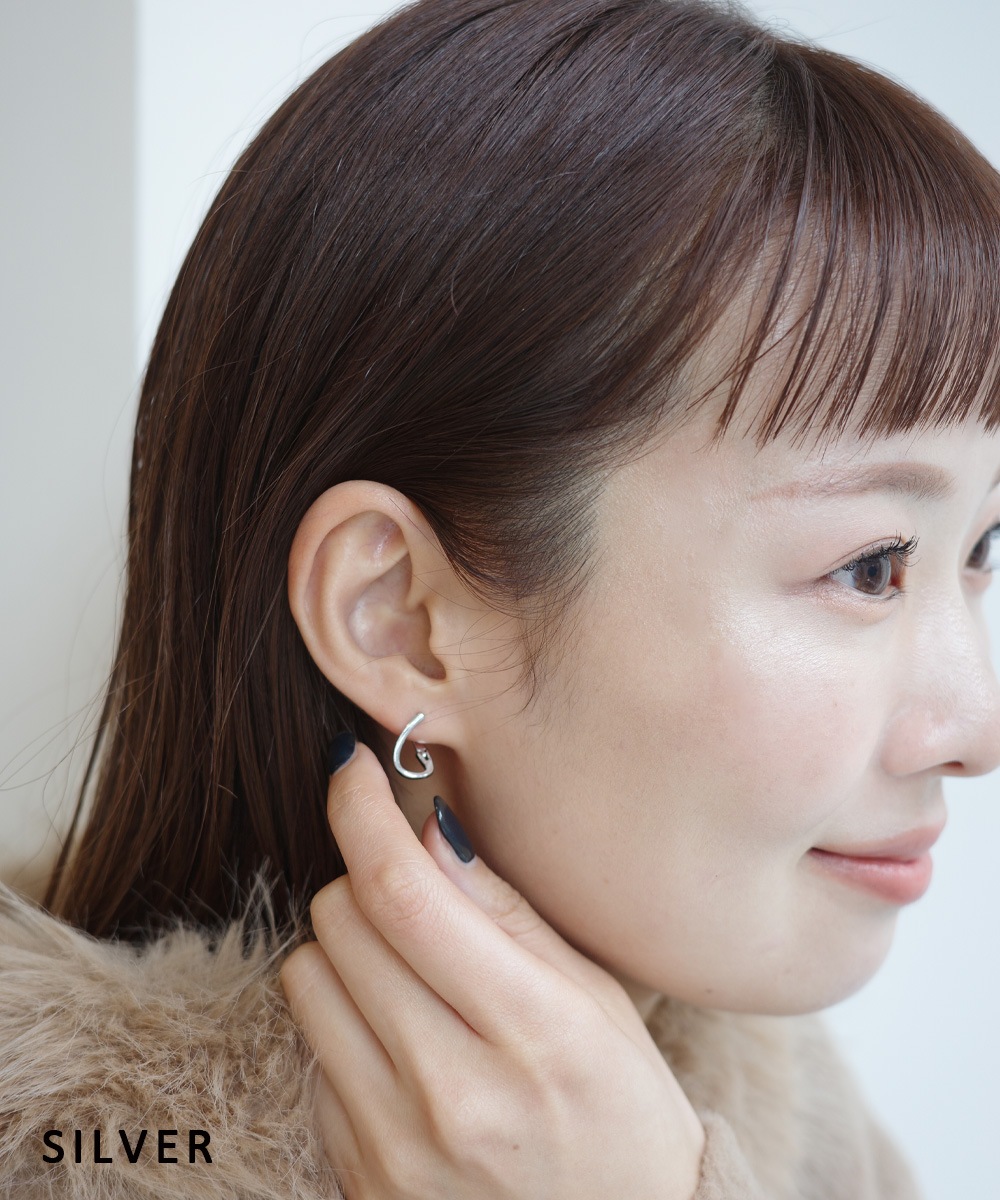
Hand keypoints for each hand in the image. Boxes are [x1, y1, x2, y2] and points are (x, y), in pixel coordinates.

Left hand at [279, 737, 705, 1199]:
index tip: (351, 767)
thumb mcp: (596, 999)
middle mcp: (452, 1090)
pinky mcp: (357, 1172)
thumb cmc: (622, 1110)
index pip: (406, 893)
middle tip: (418, 897)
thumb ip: (507, 911)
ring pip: (306, 976)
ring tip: (411, 976)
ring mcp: (395, 1142)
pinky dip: (344, 1022)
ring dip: (346, 951)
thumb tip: (427, 824)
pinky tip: (403, 1043)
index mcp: (532, 1030)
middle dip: (367, 880)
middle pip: (342, 921)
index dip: (362, 812)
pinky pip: (310, 1051)